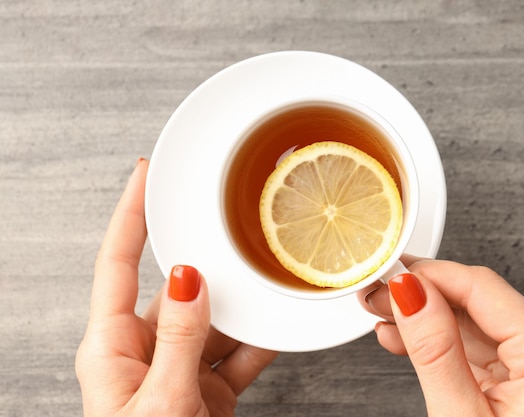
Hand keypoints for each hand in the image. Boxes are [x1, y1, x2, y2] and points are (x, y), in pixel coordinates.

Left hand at [76, 159, 277, 416]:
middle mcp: (144, 350)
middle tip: (229, 223)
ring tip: (266, 277)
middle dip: (205, 258)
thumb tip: (185, 277)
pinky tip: (277, 324)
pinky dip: (259, 340)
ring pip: (214, 319)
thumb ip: (178, 338)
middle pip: (176, 287)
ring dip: (241, 304)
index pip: (118, 262)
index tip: (147, 174)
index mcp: (112, 346)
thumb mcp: (160, 402)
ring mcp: (178, 369)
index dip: (131, 214)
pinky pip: (236, 352)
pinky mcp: (206, 389)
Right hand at [359, 258, 523, 416]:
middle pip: (480, 304)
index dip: (429, 275)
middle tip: (378, 295)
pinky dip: (446, 346)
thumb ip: (434, 350)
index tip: (390, 272)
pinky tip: (411, 340)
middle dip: (423, 297)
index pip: (482, 289)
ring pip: (479, 326)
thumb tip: (411, 294)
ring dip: (429, 321)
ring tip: (385, 318)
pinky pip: (485, 352)